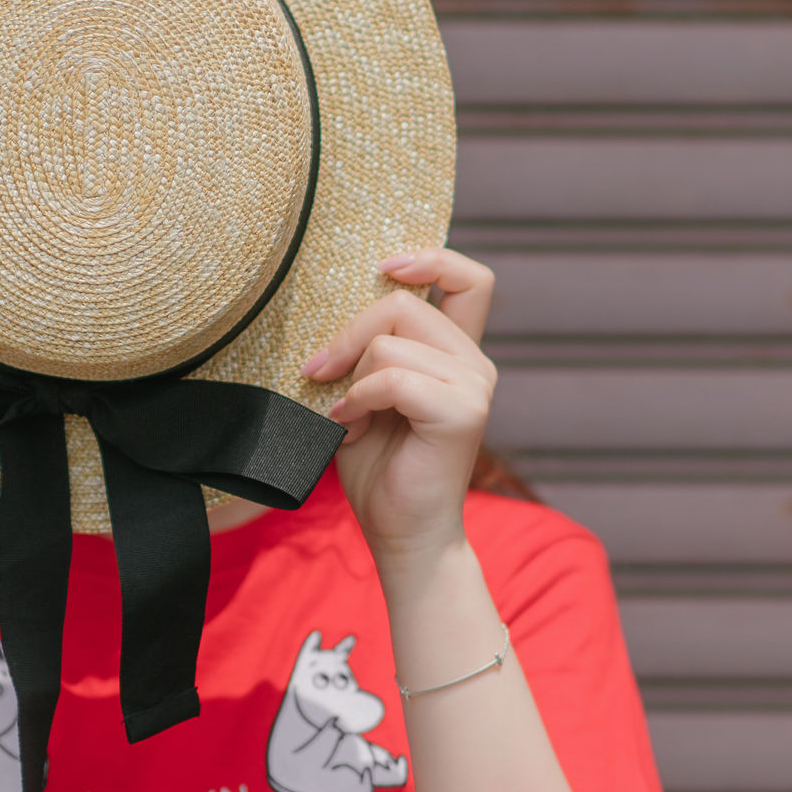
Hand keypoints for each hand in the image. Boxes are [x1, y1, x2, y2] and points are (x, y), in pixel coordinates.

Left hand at [301, 247, 497, 568]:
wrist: (402, 534)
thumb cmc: (379, 469)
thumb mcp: (364, 396)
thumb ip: (366, 352)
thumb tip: (332, 306)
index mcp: (456, 355)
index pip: (470, 280)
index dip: (431, 257)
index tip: (385, 267)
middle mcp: (473, 364)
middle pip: (404, 302)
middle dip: (349, 331)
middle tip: (318, 370)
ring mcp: (473, 387)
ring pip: (390, 341)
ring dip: (350, 377)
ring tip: (343, 416)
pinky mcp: (462, 413)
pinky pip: (392, 378)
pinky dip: (358, 400)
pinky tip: (348, 427)